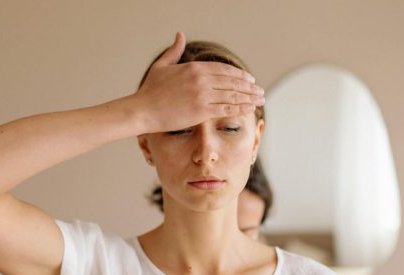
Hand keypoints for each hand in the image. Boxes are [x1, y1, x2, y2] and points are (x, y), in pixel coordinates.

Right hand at [133, 32, 264, 132]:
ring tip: (260, 100)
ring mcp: (202, 95)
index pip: (224, 70)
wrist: (142, 110)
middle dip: (249, 87)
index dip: (239, 75)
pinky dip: (241, 109)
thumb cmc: (150, 90)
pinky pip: (227, 109)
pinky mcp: (201, 111)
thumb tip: (180, 34)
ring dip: (249, 98)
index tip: (249, 79)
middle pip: (232, 82)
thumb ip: (174, 51)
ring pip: (233, 95)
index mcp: (194, 68)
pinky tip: (250, 109)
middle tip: (260, 91)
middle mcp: (201, 80)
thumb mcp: (162, 66)